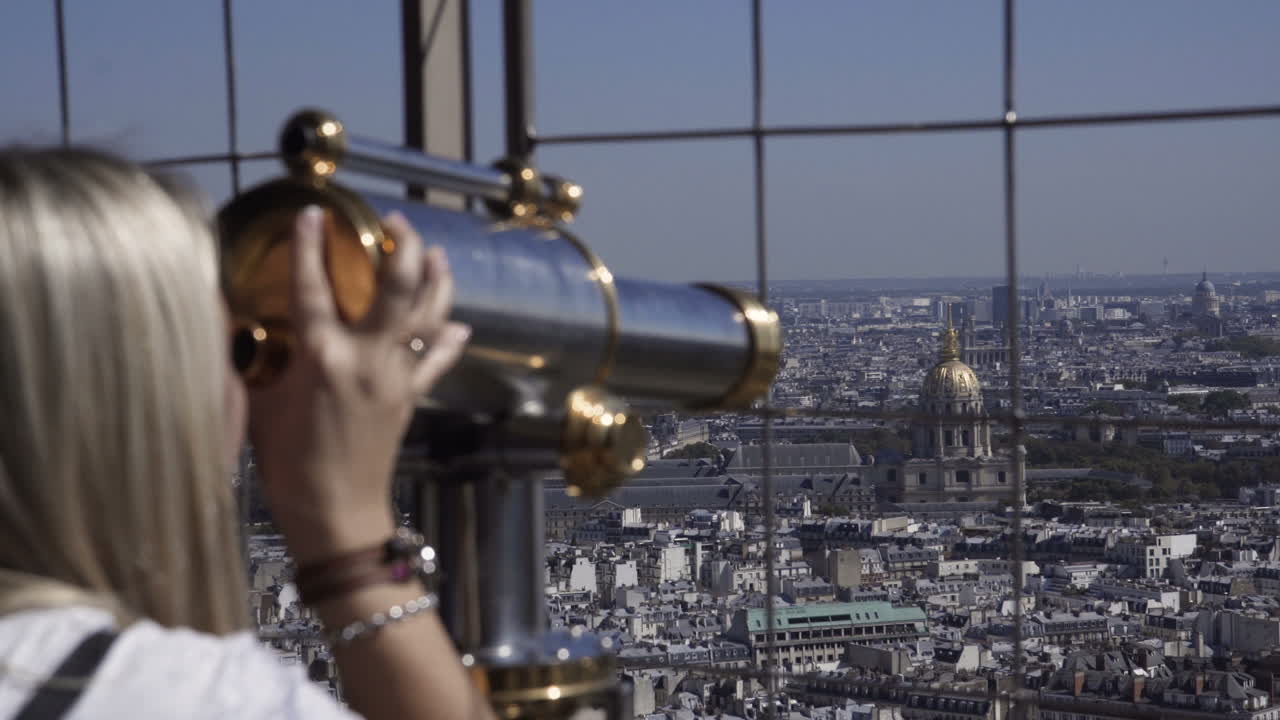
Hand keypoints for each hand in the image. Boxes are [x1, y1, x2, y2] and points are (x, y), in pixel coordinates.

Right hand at [247, 206, 469, 564]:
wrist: (335, 512)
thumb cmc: (289, 464)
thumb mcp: (260, 402)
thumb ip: (257, 357)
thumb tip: (239, 320)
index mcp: (322, 357)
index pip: (313, 287)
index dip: (311, 246)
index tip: (314, 213)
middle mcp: (367, 358)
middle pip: (399, 287)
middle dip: (404, 246)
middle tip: (395, 223)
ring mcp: (396, 376)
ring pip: (431, 314)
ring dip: (437, 280)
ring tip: (434, 253)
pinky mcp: (412, 396)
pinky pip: (439, 358)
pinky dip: (449, 335)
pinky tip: (456, 320)